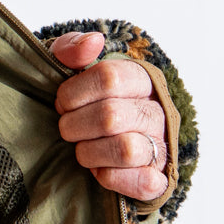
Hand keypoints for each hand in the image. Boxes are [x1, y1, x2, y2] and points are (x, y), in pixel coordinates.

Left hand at [51, 31, 167, 202]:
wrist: (101, 145)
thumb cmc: (83, 104)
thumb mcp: (70, 70)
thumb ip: (72, 50)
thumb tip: (92, 42)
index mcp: (139, 80)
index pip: (108, 78)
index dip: (73, 94)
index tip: (62, 104)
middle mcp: (156, 111)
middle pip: (110, 116)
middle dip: (74, 127)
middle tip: (67, 130)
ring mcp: (161, 145)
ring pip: (126, 149)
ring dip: (90, 153)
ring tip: (82, 150)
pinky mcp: (158, 179)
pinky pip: (142, 181)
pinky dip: (113, 178)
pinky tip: (99, 170)